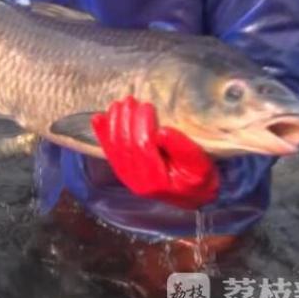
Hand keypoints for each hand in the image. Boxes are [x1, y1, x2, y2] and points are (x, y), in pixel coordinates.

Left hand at [91, 96, 218, 208]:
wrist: (194, 197)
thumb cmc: (199, 179)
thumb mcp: (200, 165)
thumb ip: (182, 149)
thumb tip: (162, 132)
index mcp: (157, 180)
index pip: (142, 147)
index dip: (142, 124)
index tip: (147, 105)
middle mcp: (137, 181)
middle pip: (124, 145)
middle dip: (125, 119)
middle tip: (131, 100)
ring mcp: (127, 177)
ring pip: (113, 147)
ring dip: (113, 122)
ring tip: (119, 104)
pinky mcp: (123, 172)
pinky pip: (109, 151)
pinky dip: (102, 133)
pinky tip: (98, 118)